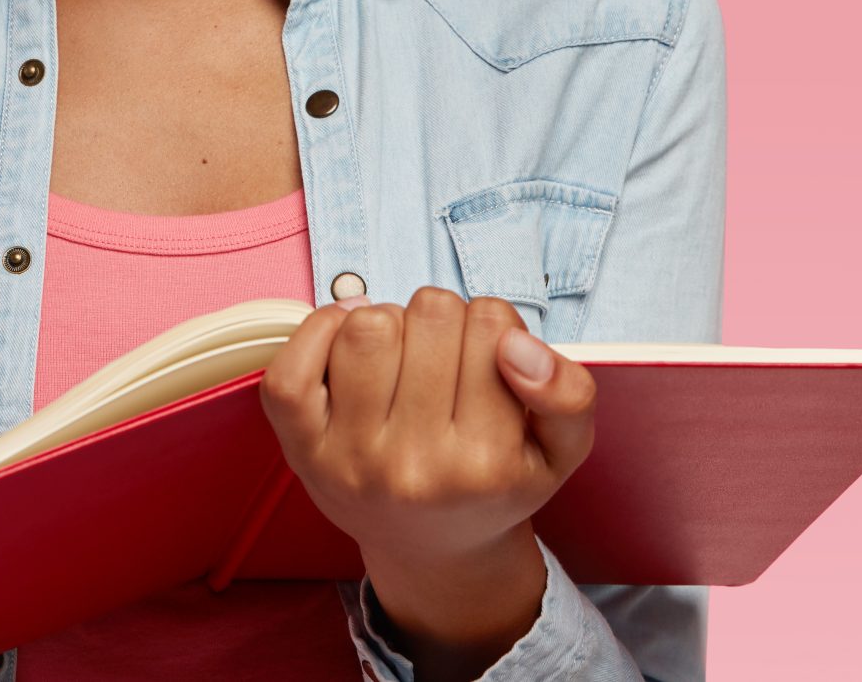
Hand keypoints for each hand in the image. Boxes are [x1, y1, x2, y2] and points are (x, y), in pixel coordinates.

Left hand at [259, 287, 597, 674]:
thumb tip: (517, 345)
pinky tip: (348, 341)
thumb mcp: (561, 452)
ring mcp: (349, 459)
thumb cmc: (495, 486)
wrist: (433, 550)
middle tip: (448, 361)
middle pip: (431, 312)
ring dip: (391, 324)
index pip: (492, 323)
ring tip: (404, 356)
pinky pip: (292, 366)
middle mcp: (414, 466)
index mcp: (485, 465)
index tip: (493, 359)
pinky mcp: (301, 451)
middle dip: (446, 321)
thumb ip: (569, 394)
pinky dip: (319, 332)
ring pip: (369, 326)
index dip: (495, 326)